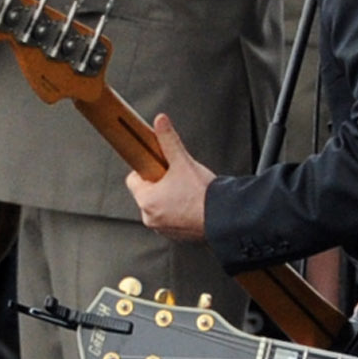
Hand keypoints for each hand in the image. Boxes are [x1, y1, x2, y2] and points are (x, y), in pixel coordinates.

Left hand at [125, 111, 215, 239]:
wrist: (224, 217)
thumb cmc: (203, 195)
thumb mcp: (183, 161)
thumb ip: (169, 140)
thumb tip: (160, 122)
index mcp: (146, 200)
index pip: (133, 179)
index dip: (146, 169)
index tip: (158, 166)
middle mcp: (150, 217)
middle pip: (147, 193)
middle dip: (160, 184)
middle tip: (176, 178)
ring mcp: (163, 228)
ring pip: (159, 207)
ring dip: (168, 199)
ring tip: (185, 192)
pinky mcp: (176, 235)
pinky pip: (171, 219)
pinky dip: (178, 212)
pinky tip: (191, 204)